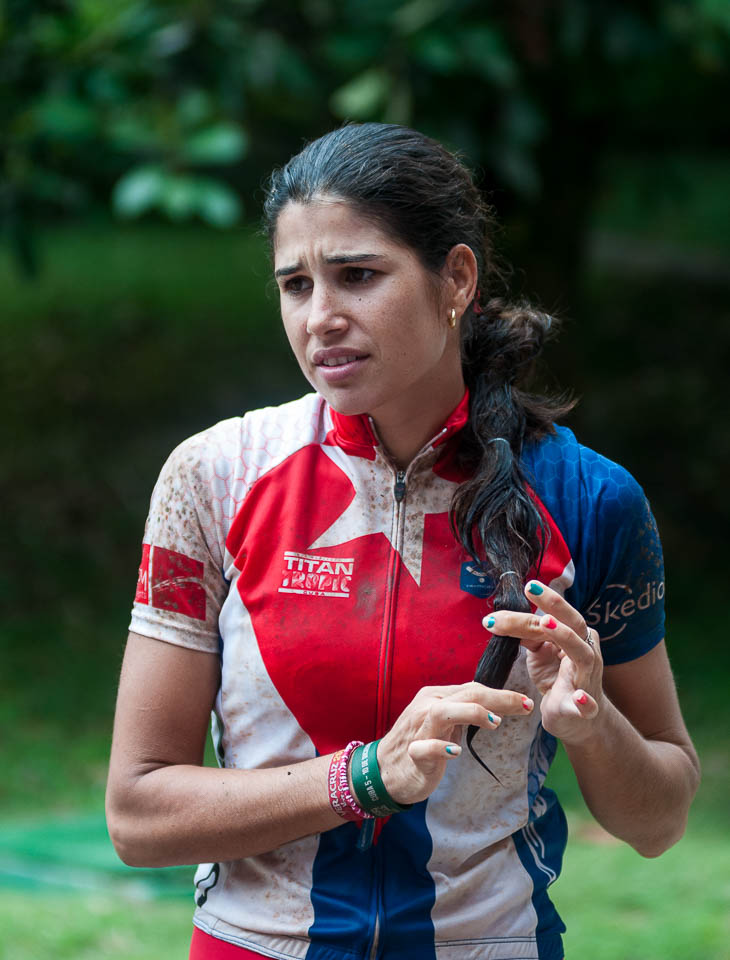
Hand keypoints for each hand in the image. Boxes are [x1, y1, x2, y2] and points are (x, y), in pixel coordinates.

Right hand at [376, 682, 532, 803]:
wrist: (384, 771)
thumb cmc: (419, 743)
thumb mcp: (442, 722)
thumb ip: (463, 710)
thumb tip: (493, 702)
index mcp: (435, 697)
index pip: (473, 689)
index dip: (501, 694)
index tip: (526, 702)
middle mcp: (426, 707)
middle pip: (465, 695)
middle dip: (498, 698)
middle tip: (525, 706)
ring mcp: (419, 730)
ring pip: (443, 712)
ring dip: (471, 714)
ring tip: (495, 723)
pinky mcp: (413, 754)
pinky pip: (426, 748)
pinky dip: (441, 748)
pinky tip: (456, 752)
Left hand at [483, 581, 603, 744]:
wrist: (578, 720)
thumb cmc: (558, 679)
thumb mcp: (540, 653)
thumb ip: (527, 634)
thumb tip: (499, 619)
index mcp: (575, 636)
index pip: (555, 615)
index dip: (537, 603)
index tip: (522, 587)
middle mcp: (585, 652)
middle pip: (572, 624)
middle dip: (554, 605)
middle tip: (532, 589)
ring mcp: (587, 679)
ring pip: (581, 654)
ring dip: (564, 637)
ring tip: (545, 624)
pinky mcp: (584, 709)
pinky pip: (587, 705)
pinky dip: (584, 702)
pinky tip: (579, 698)